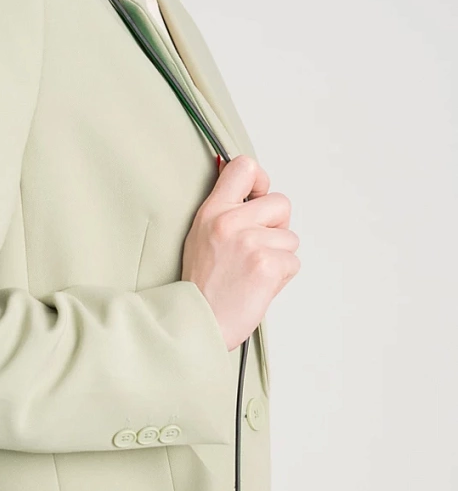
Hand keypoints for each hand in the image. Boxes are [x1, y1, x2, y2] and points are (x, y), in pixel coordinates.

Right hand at [181, 155, 299, 350]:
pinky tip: (258, 286)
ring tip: (251, 273)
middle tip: (255, 250)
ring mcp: (250, 242)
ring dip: (278, 257)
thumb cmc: (202, 286)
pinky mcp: (267, 265)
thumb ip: (225, 211)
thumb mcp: (200, 237)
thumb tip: (251, 188)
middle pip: (281, 203)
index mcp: (212, 211)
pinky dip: (281, 277)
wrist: (198, 323)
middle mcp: (230, 221)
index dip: (261, 181)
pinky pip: (293, 262)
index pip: (244, 167)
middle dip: (277, 228)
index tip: (258, 198)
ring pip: (290, 238)